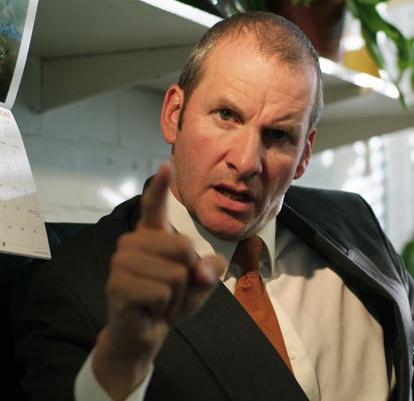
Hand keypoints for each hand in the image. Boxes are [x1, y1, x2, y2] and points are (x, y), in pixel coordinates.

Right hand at [93, 164, 225, 399]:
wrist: (144, 333)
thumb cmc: (170, 301)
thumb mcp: (200, 284)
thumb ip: (210, 270)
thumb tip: (203, 269)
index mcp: (152, 236)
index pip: (154, 207)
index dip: (160, 188)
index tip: (165, 166)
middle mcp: (132, 243)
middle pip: (184, 247)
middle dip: (188, 275)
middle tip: (169, 290)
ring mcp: (121, 262)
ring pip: (176, 273)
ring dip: (176, 295)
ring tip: (159, 301)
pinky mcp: (117, 285)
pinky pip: (162, 292)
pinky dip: (165, 307)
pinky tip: (150, 310)